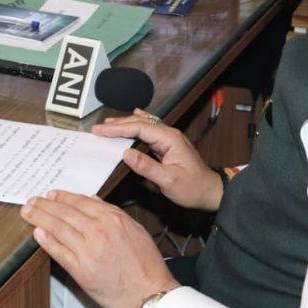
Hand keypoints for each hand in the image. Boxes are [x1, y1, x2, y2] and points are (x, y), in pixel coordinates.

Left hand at [21, 190, 178, 307]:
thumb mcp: (135, 229)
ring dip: (40, 218)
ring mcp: (88, 251)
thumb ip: (112, 213)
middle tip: (32, 201)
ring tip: (28, 212)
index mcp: (113, 219)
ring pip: (58, 229)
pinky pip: (59, 252)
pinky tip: (37, 233)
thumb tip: (93, 199)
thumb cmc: (146, 264)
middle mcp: (99, 231)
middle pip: (65, 213)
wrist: (151, 293)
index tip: (51, 195)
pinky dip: (46, 241)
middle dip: (45, 205)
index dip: (63, 197)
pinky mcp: (81, 270)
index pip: (81, 202)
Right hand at [93, 109, 223, 211]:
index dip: (118, 129)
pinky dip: (137, 124)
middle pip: (139, 122)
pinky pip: (149, 130)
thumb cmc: (192, 188)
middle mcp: (169, 134)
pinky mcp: (168, 144)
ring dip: (125, 123)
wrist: (210, 192)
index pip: (138, 127)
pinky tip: (134, 115)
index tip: (100, 131)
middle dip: (117, 124)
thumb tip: (125, 154)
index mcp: (169, 139)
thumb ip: (147, 167)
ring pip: (143, 124)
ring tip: (107, 124)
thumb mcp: (168, 181)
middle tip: (97, 128)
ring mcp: (169, 138)